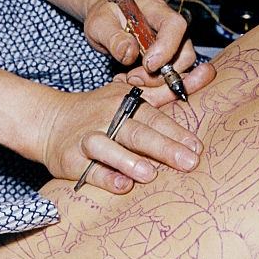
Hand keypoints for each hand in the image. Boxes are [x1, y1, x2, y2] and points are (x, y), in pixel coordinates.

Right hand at [34, 80, 202, 193]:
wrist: (49, 120)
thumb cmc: (100, 111)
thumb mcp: (129, 96)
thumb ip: (166, 91)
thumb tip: (208, 73)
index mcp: (124, 102)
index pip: (154, 116)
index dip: (175, 131)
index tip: (197, 146)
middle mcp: (106, 117)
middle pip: (137, 131)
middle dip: (164, 147)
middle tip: (189, 161)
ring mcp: (86, 137)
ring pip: (107, 147)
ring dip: (128, 160)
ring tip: (150, 174)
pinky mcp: (70, 159)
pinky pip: (87, 169)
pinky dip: (104, 177)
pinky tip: (121, 185)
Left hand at [84, 0, 200, 75]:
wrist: (105, 23)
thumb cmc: (104, 17)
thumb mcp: (100, 23)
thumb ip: (113, 37)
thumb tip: (130, 53)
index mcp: (156, 10)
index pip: (175, 25)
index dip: (166, 48)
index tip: (148, 65)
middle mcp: (169, 27)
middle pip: (185, 52)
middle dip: (163, 73)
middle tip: (134, 78)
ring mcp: (171, 45)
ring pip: (180, 68)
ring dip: (157, 81)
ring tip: (130, 79)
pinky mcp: (167, 60)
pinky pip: (170, 77)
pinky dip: (153, 85)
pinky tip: (133, 81)